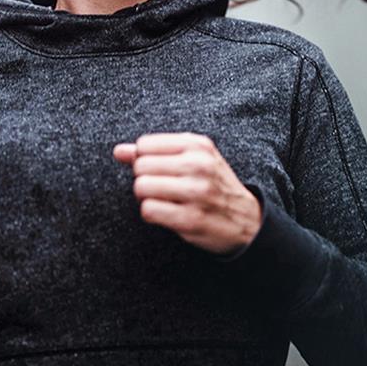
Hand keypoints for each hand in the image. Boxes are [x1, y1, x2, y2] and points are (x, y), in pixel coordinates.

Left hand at [113, 132, 261, 255]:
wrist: (248, 220)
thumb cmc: (214, 186)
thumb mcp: (194, 160)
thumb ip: (155, 152)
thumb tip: (118, 151)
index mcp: (198, 145)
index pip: (145, 145)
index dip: (144, 160)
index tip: (158, 170)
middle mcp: (198, 165)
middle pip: (140, 166)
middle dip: (144, 179)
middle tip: (161, 188)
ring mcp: (196, 192)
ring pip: (141, 187)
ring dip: (146, 198)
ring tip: (163, 200)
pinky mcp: (190, 219)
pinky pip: (148, 210)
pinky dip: (151, 214)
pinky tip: (167, 214)